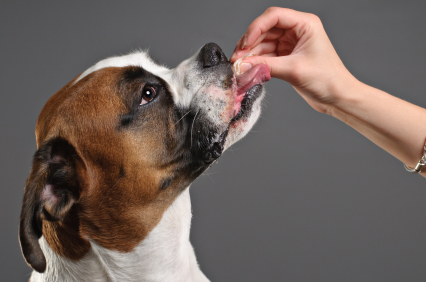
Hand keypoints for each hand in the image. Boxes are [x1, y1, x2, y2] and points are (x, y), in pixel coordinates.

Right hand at [230, 7, 357, 113]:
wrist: (338, 98)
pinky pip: (267, 55)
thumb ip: (265, 66)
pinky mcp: (287, 57)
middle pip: (265, 29)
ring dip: (251, 54)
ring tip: (240, 66)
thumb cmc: (327, 80)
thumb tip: (242, 65)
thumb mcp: (293, 70)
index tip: (244, 45)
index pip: (273, 16)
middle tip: (237, 59)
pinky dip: (257, 62)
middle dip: (249, 43)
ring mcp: (291, 44)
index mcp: (305, 24)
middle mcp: (297, 30)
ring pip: (263, 43)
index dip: (255, 28)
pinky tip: (248, 69)